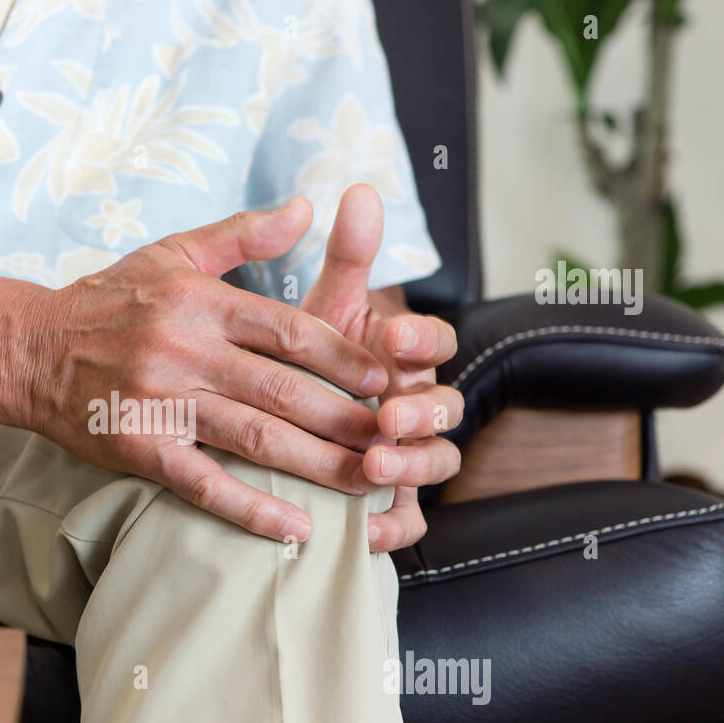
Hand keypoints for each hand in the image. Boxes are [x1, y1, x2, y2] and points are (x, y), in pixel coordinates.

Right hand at [13, 199, 393, 542]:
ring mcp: (162, 403)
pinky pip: (205, 484)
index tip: (390, 379)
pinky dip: (252, 509)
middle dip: (348, 417)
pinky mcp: (140, 449)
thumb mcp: (173, 252)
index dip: (348, 357)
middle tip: (396, 439)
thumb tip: (307, 207)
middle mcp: (185, 350)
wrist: (29, 349)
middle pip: (285, 389)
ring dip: (317, 465)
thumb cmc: (107, 299)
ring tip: (367, 485)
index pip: (291, 331)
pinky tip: (296, 529)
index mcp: (200, 301)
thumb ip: (244, 233)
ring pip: (256, 437)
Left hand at [301, 185, 462, 551]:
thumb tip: (361, 190)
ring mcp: (409, 457)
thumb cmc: (308, 362)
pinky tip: (365, 531)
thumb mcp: (325, 312)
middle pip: (447, 410)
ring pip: (437, 465)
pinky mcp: (391, 506)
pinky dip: (392, 530)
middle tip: (386, 413)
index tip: (391, 335)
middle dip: (422, 410)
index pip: (436, 344)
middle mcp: (417, 406)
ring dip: (412, 466)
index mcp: (406, 358)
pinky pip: (407, 526)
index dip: (421, 340)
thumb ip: (347, 259)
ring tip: (374, 467)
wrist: (276, 423)